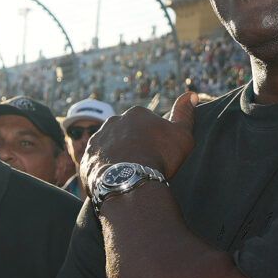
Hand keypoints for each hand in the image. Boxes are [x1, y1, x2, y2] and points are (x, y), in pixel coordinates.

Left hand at [81, 91, 197, 187]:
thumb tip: (191, 95)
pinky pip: (97, 164)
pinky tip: (114, 182)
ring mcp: (96, 140)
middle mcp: (113, 122)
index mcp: (136, 114)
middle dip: (133, 144)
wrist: (129, 182)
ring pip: (109, 147)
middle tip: (144, 165)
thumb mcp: (182, 135)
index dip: (154, 139)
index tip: (158, 153)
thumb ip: (185, 114)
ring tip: (128, 175)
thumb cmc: (159, 157)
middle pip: (125, 133)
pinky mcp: (86, 159)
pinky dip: (104, 171)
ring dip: (117, 156)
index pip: (145, 123)